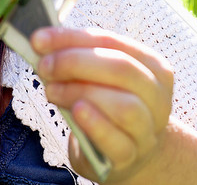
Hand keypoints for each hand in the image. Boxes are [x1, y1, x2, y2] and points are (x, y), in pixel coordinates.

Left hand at [31, 27, 173, 182]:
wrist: (127, 155)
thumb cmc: (108, 106)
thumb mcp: (99, 78)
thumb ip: (77, 58)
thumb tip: (42, 42)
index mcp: (152, 67)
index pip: (111, 42)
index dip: (72, 38)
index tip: (39, 39)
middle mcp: (157, 97)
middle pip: (122, 69)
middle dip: (76, 62)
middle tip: (44, 65)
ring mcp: (147, 130)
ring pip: (124, 106)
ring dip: (81, 93)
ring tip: (52, 91)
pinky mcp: (130, 157)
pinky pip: (116, 141)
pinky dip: (95, 124)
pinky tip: (76, 113)